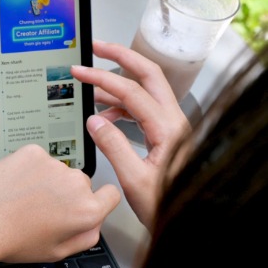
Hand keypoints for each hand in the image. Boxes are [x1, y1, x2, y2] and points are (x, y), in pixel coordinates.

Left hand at [0, 144, 119, 267]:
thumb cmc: (13, 241)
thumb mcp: (57, 252)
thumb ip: (86, 237)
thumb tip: (95, 223)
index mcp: (86, 211)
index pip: (110, 195)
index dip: (96, 200)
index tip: (82, 202)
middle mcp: (75, 184)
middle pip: (81, 182)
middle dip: (66, 192)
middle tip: (41, 207)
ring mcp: (53, 165)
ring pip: (57, 169)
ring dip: (45, 179)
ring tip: (22, 198)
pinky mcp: (32, 153)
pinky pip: (37, 158)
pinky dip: (27, 168)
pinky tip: (14, 185)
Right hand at [70, 40, 190, 231]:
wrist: (189, 220)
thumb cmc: (168, 206)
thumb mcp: (134, 180)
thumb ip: (113, 146)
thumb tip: (95, 120)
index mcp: (167, 129)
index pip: (131, 91)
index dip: (101, 78)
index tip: (79, 71)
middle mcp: (173, 122)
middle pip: (148, 75)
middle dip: (121, 57)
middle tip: (97, 47)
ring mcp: (171, 128)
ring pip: (145, 91)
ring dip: (118, 84)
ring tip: (91, 85)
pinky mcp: (166, 136)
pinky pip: (143, 109)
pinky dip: (122, 105)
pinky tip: (105, 115)